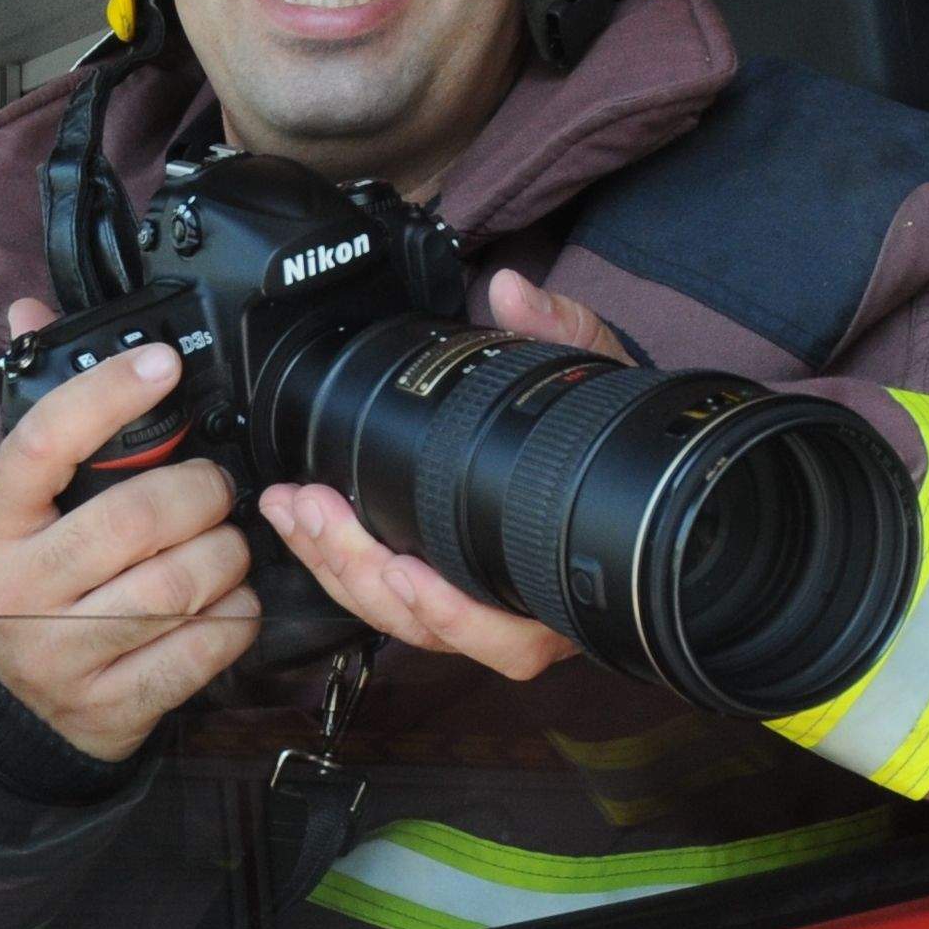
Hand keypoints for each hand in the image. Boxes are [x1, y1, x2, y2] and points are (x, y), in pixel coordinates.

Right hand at [0, 298, 262, 761]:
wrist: (16, 708)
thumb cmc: (26, 581)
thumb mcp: (13, 505)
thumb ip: (36, 410)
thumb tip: (30, 311)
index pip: (43, 443)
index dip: (108, 395)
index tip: (163, 364)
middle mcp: (14, 592)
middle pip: (136, 519)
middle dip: (200, 491)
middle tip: (213, 487)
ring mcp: (59, 655)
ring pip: (181, 585)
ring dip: (226, 553)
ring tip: (224, 542)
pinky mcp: (110, 704)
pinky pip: (205, 647)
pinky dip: (236, 616)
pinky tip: (226, 600)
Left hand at [257, 270, 626, 682]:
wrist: (633, 453)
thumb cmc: (621, 432)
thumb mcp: (601, 377)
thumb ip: (561, 328)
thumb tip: (511, 290)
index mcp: (571, 582)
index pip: (518, 637)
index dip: (455, 615)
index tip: (403, 571)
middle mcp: (528, 610)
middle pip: (434, 632)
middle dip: (361, 574)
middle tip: (317, 513)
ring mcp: (482, 606)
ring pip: (400, 622)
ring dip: (337, 568)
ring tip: (295, 509)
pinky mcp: (443, 588)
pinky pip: (388, 600)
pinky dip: (340, 565)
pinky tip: (304, 523)